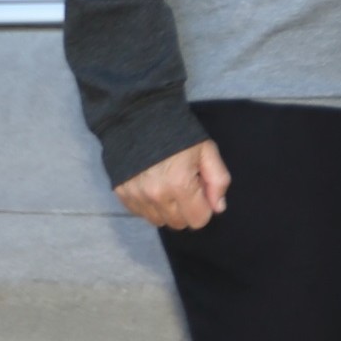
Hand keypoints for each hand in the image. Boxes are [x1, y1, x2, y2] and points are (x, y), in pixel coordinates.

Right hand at [113, 140, 230, 230]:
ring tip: (167, 183)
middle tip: (184, 185)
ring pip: (158, 221)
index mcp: (180, 185)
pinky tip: (151, 184)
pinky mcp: (122, 194)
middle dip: (186, 209)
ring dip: (166, 209)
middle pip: (178, 223)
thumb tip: (218, 208)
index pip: (198, 220)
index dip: (203, 207)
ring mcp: (136, 196)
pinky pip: (141, 213)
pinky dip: (149, 204)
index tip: (200, 189)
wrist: (138, 117)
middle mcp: (156, 195)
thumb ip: (218, 181)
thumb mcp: (206, 150)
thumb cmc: (178, 132)